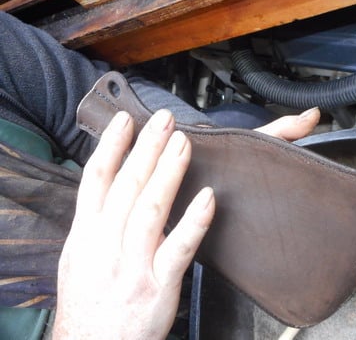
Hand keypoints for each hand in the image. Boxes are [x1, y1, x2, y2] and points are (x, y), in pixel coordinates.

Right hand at [53, 106, 318, 338]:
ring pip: (151, 210)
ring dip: (169, 173)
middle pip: (127, 186)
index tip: (127, 120)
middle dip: (146, 148)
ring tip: (183, 144)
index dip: (111, 146)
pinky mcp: (158, 286)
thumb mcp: (80, 258)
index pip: (96, 180)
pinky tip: (207, 198)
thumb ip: (97, 221)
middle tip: (165, 120)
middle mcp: (106, 245)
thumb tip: (113, 187)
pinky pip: (178, 249)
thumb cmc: (90, 302)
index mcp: (86, 236)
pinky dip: (193, 221)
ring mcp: (133, 265)